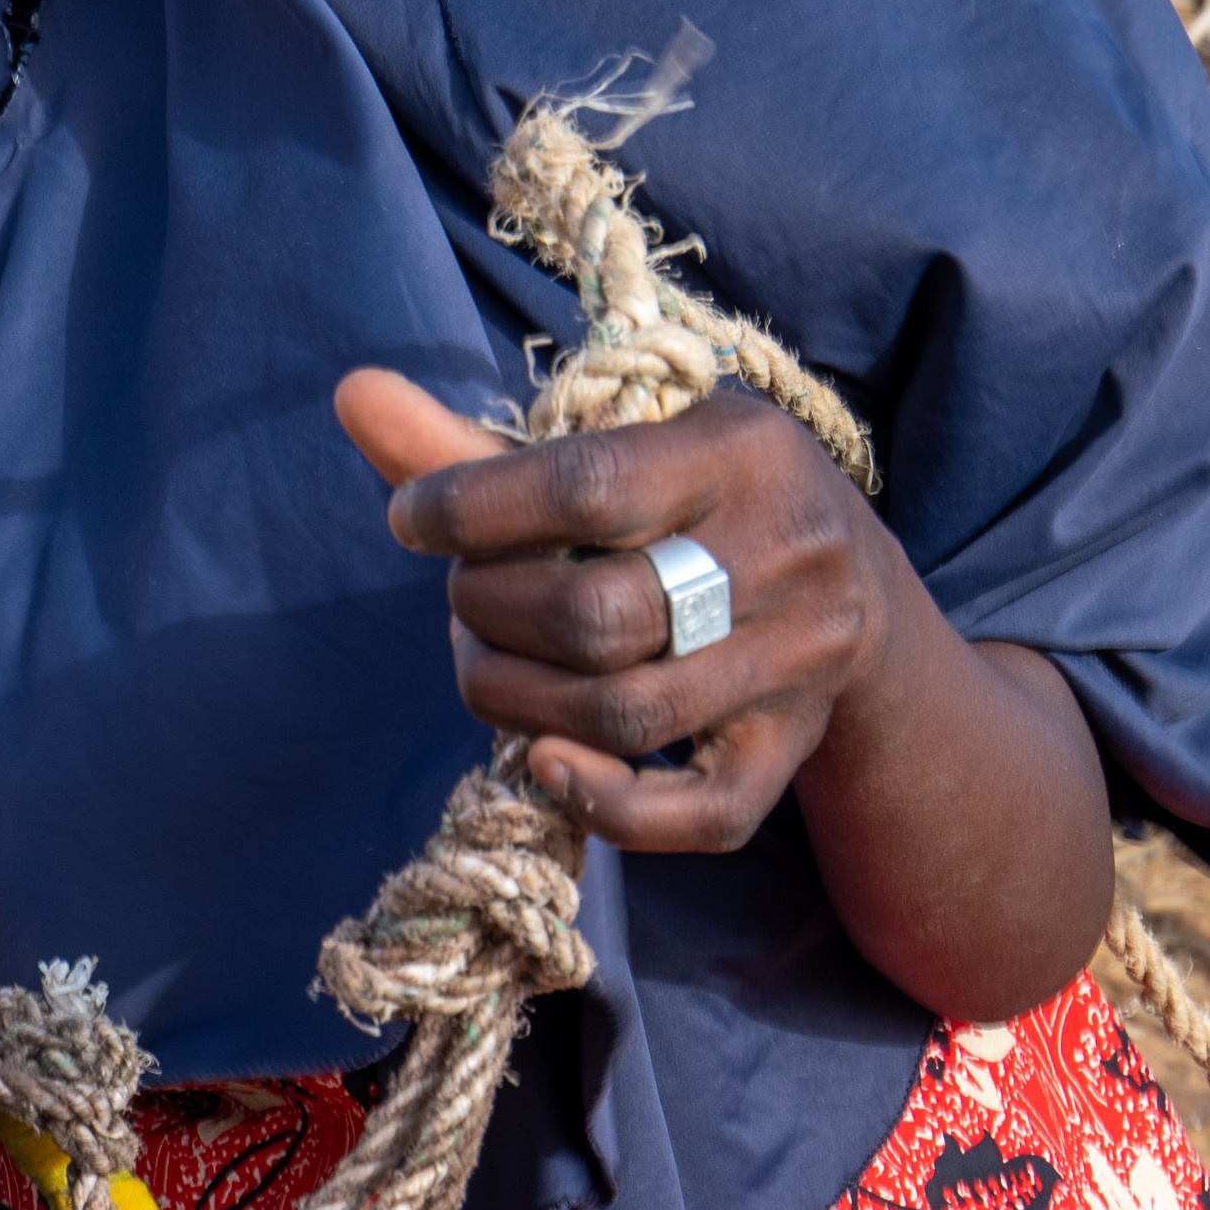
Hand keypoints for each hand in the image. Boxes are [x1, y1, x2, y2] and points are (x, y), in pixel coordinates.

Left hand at [333, 367, 881, 853]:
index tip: (409, 520)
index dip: (470, 509)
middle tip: (462, 596)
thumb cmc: (696, 500)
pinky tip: (543, 761)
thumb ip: (479, 441)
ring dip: (514, 699)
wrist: (858, 585)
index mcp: (741, 451)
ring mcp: (797, 664)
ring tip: (483, 658)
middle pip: (597, 618)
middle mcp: (787, 555)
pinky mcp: (791, 751)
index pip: (587, 487)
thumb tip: (351, 394)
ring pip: (627, 716)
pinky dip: (602, 803)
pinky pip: (698, 816)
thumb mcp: (621, 446)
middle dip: (489, 612)